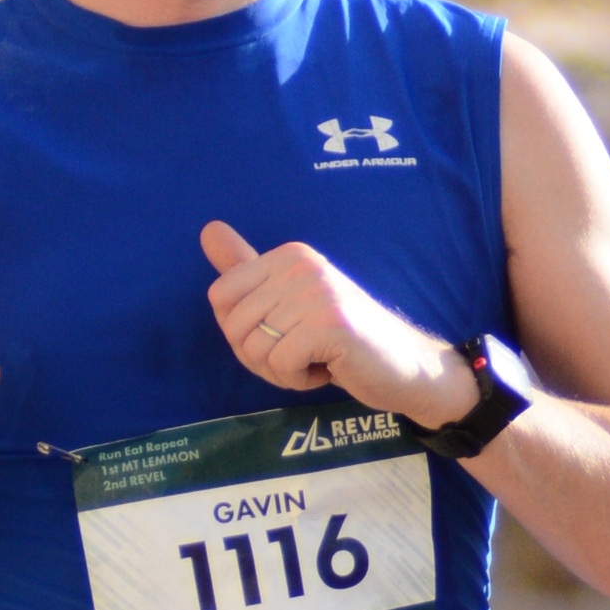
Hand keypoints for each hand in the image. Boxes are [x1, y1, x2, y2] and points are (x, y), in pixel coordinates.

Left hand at [202, 225, 477, 428]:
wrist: (403, 366)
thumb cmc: (341, 339)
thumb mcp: (288, 299)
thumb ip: (247, 269)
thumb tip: (207, 229)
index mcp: (287, 255)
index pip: (219, 297)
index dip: (241, 332)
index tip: (281, 335)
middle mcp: (300, 265)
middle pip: (234, 327)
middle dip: (260, 357)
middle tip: (302, 354)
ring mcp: (316, 293)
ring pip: (255, 349)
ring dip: (281, 371)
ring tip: (317, 359)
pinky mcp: (330, 325)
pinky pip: (280, 364)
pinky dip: (298, 380)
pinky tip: (328, 369)